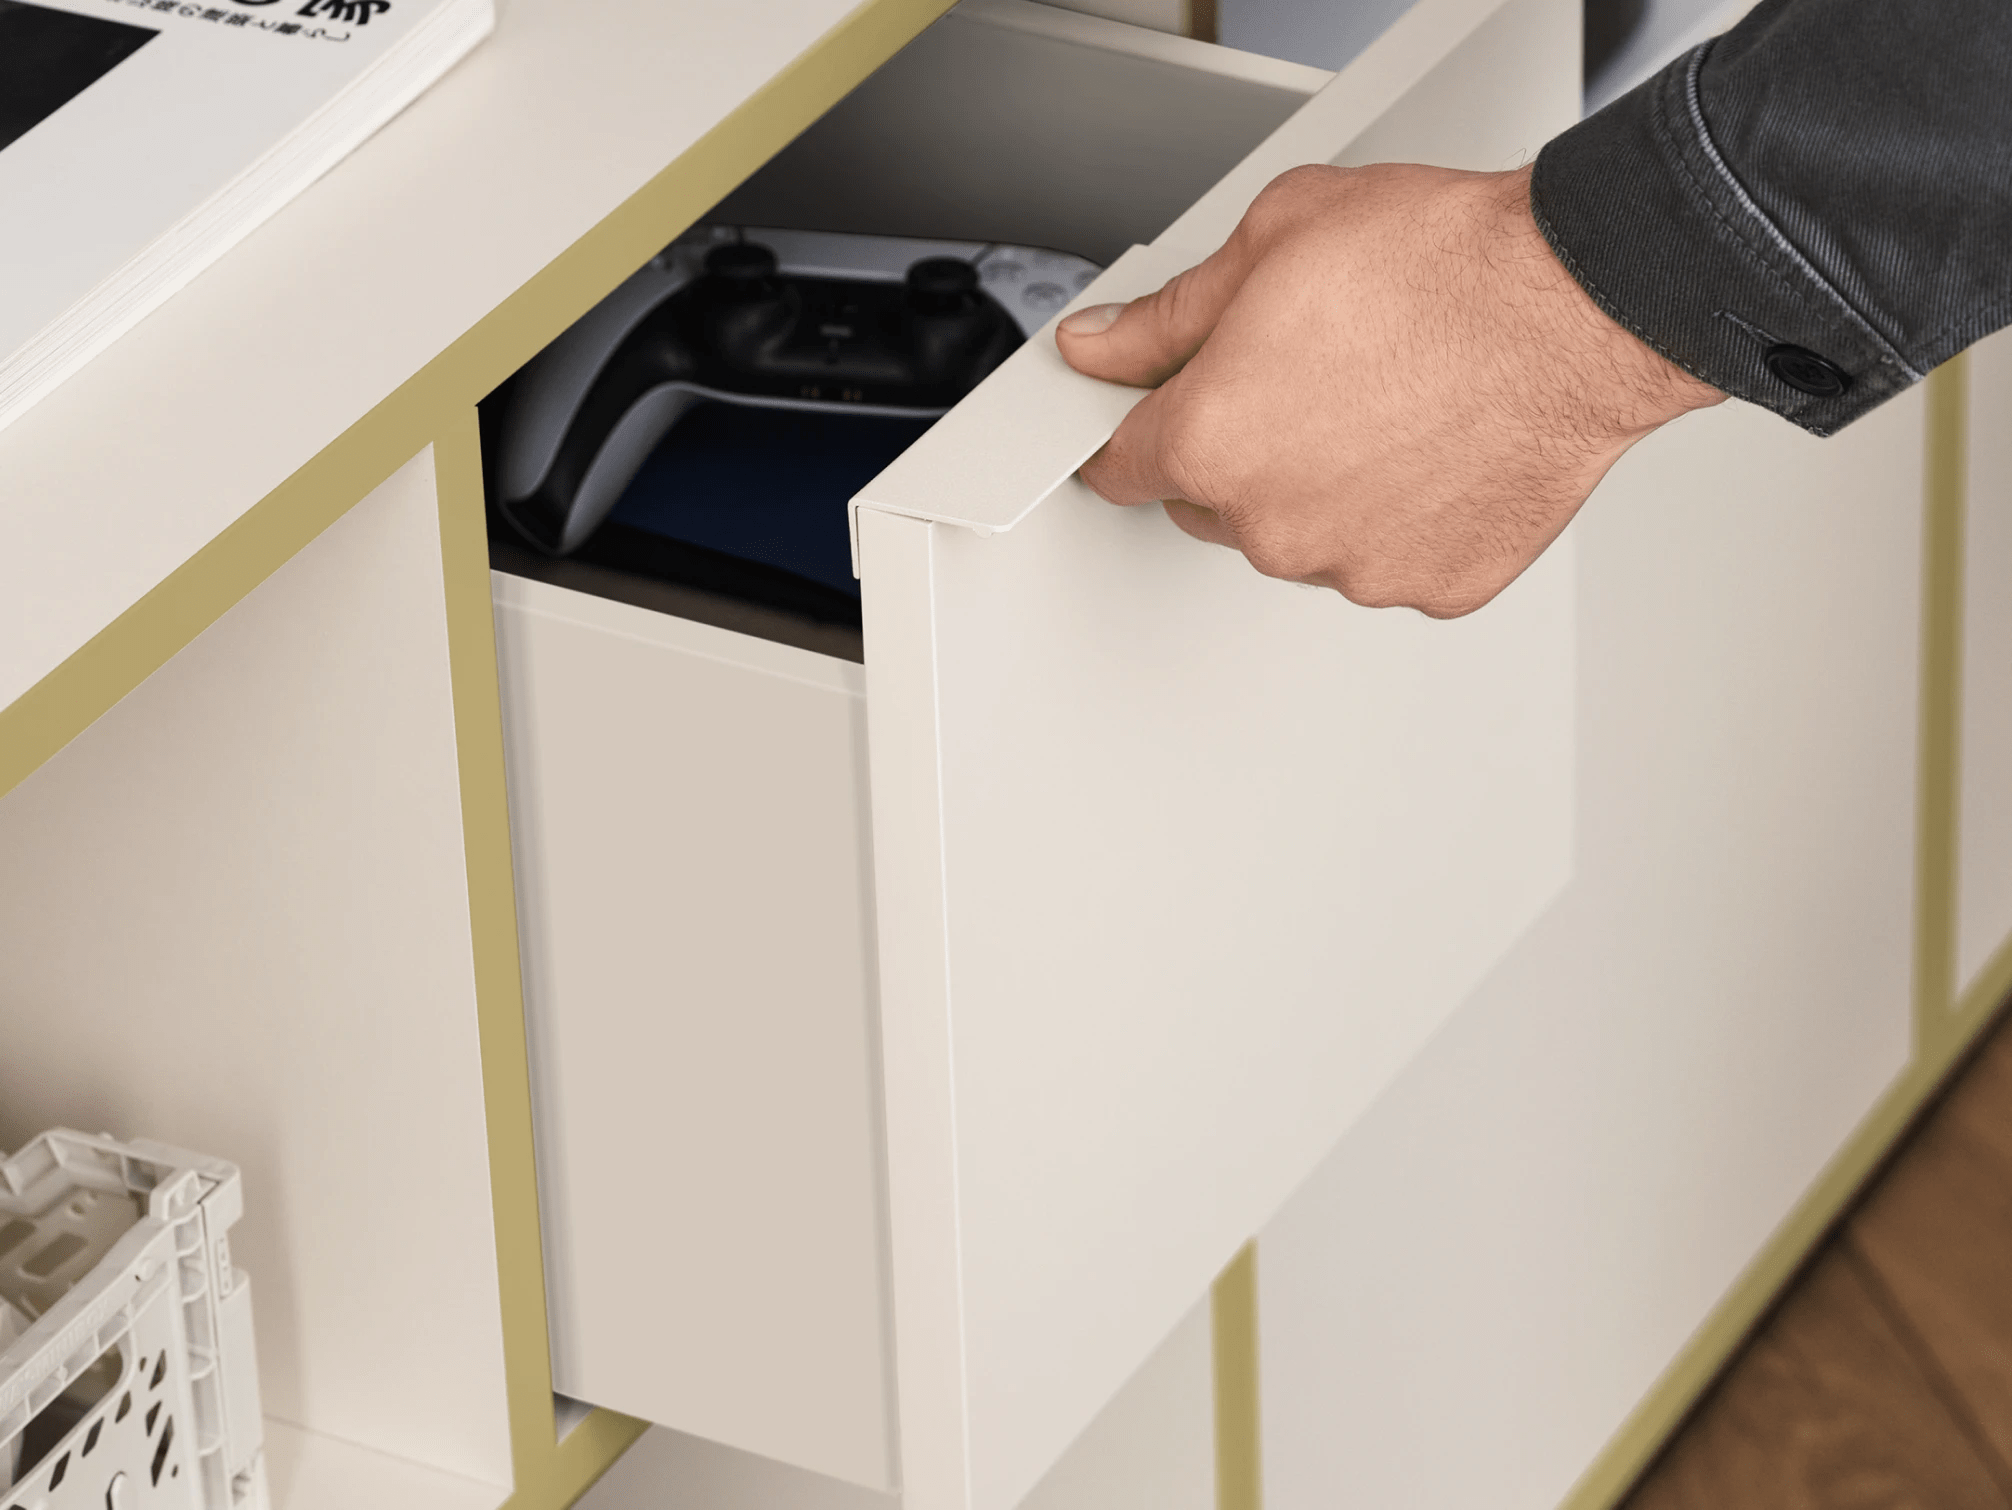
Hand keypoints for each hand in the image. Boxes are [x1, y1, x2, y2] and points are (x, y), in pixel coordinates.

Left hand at [1054, 162, 1722, 616]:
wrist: (1578, 305)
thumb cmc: (1443, 266)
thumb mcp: (1271, 240)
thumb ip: (1165, 317)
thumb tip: (1102, 346)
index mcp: (1209, 441)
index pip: (1121, 465)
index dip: (1129, 433)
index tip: (1141, 423)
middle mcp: (1271, 523)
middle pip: (1212, 504)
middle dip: (1237, 450)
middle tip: (1305, 378)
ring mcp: (1353, 566)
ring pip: (1301, 535)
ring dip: (1321, 487)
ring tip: (1388, 403)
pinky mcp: (1430, 586)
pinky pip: (1387, 556)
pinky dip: (1400, 515)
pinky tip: (1433, 446)